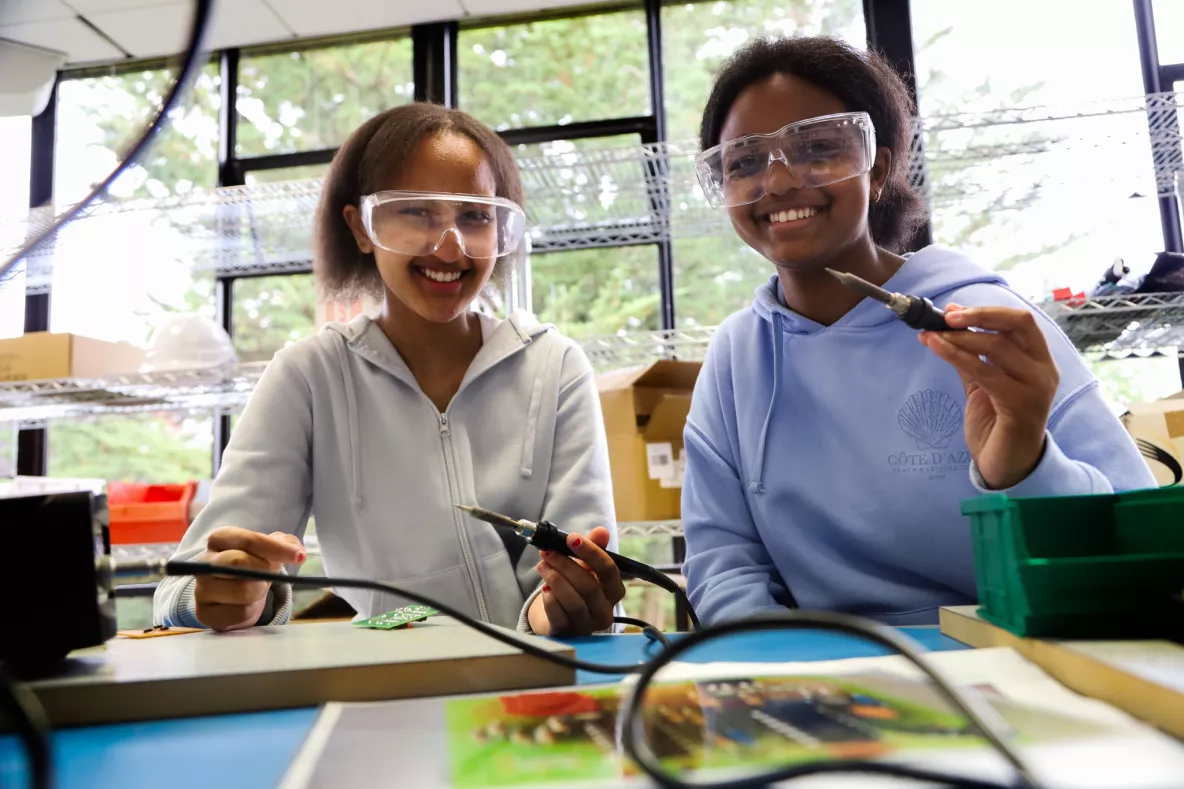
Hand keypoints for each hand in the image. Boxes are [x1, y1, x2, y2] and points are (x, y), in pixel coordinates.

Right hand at [193, 526, 305, 631]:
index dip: (276, 548)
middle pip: (239, 562)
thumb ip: (283, 544)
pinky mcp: (205, 613)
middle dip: (266, 569)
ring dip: (260, 591)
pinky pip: (239, 613)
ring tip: (258, 588)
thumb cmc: (249, 565)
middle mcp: (205, 562)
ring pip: (242, 590)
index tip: (300, 557)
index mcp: (220, 539)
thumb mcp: (265, 550)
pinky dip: (252, 610)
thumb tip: (297, 550)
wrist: (228, 594)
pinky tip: (247, 604)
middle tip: (275, 573)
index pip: (248, 540)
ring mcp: (202, 589)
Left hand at [527, 526, 625, 636]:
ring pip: (574, 602)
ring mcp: (586, 626)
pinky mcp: (568, 635)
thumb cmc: (577, 586)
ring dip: (555, 579)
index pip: (608, 571)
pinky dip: (550, 600)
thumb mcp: (586, 566)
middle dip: (566, 565)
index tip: (571, 537)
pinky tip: (544, 589)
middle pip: (589, 587)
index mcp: (614, 592)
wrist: (560, 615)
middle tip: (547, 552)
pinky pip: (559, 617)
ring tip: (542, 566)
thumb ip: (594, 548)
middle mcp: (604, 611)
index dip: (591, 552)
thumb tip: (602, 531)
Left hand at [919, 304, 1057, 489]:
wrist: (1008, 465)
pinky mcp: (1020, 405)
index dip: (986, 311)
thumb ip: (972, 355)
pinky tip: (936, 348)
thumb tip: (950, 323)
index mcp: (1038, 360)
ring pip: (996, 347)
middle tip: (945, 316)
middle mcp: (1043, 370)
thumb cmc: (997, 423)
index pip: (1020, 321)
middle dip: (978, 315)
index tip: (952, 309)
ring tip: (931, 335)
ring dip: (959, 337)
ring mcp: (1036, 387)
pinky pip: (984, 372)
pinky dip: (956, 356)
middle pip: (1016, 324)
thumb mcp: (983, 383)